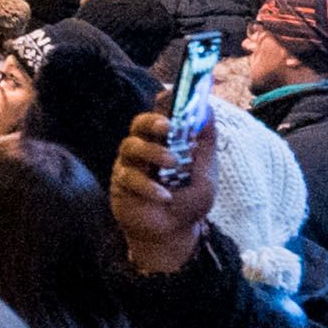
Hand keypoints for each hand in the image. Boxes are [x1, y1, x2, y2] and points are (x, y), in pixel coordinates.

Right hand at [106, 107, 215, 277]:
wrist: (173, 234)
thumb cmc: (188, 202)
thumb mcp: (206, 173)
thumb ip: (206, 145)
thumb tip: (208, 110)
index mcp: (165, 143)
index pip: (160, 115)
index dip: (163, 102)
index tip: (173, 93)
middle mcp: (144, 150)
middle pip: (138, 124)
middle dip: (151, 121)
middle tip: (167, 127)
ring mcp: (129, 165)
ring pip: (130, 146)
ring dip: (152, 152)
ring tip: (172, 164)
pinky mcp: (120, 184)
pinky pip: (129, 177)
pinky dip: (149, 186)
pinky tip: (164, 196)